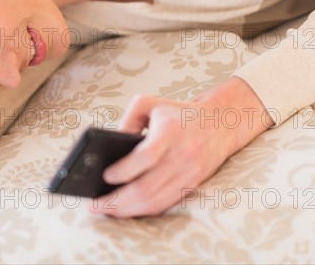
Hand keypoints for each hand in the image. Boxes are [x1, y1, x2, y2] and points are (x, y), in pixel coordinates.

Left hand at [89, 76, 274, 217]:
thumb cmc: (177, 112)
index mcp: (170, 131)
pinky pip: (165, 205)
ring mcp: (190, 173)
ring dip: (127, 211)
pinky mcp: (193, 185)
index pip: (146, 157)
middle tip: (94, 205)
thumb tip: (108, 149)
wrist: (221, 123)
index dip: (124, 170)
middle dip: (117, 201)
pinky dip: (143, 211)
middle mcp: (182, 155)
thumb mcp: (149, 103)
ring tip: (105, 210)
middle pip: (147, 188)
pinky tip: (126, 210)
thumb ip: (127, 121)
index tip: (105, 177)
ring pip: (155, 202)